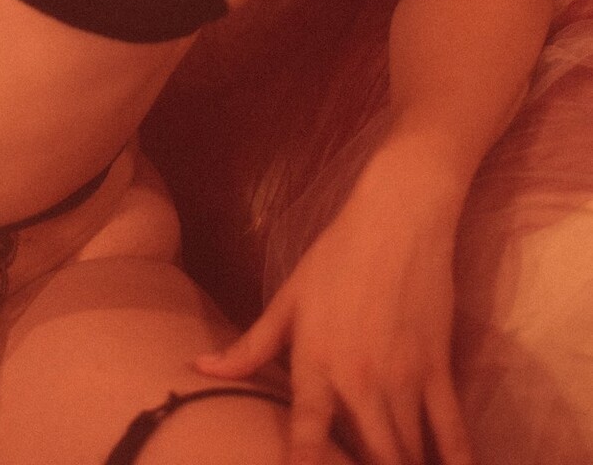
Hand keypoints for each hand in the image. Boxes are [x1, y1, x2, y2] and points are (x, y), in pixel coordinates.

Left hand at [193, 168, 473, 464]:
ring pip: (407, 451)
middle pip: (369, 457)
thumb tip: (202, 369)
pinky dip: (457, 461)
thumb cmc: (335, 256)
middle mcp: (359, 380)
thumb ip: (250, 345)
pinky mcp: (438, 369)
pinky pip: (452, 431)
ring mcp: (403, 377)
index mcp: (315, 362)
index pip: (308, 434)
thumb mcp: (288, 299)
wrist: (397, 219)